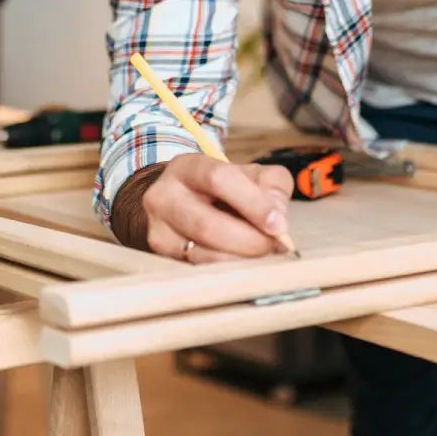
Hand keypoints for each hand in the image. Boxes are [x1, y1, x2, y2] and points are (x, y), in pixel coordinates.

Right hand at [138, 154, 294, 262]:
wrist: (177, 201)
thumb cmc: (220, 189)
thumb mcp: (248, 175)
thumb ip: (271, 186)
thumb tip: (277, 216)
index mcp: (188, 167)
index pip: (219, 179)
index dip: (253, 203)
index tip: (279, 225)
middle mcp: (164, 196)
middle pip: (206, 224)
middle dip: (248, 241)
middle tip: (275, 247)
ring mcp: (157, 229)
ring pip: (201, 254)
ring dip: (239, 259)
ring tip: (262, 255)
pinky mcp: (159, 255)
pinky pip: (197, 269)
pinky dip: (226, 269)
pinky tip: (242, 263)